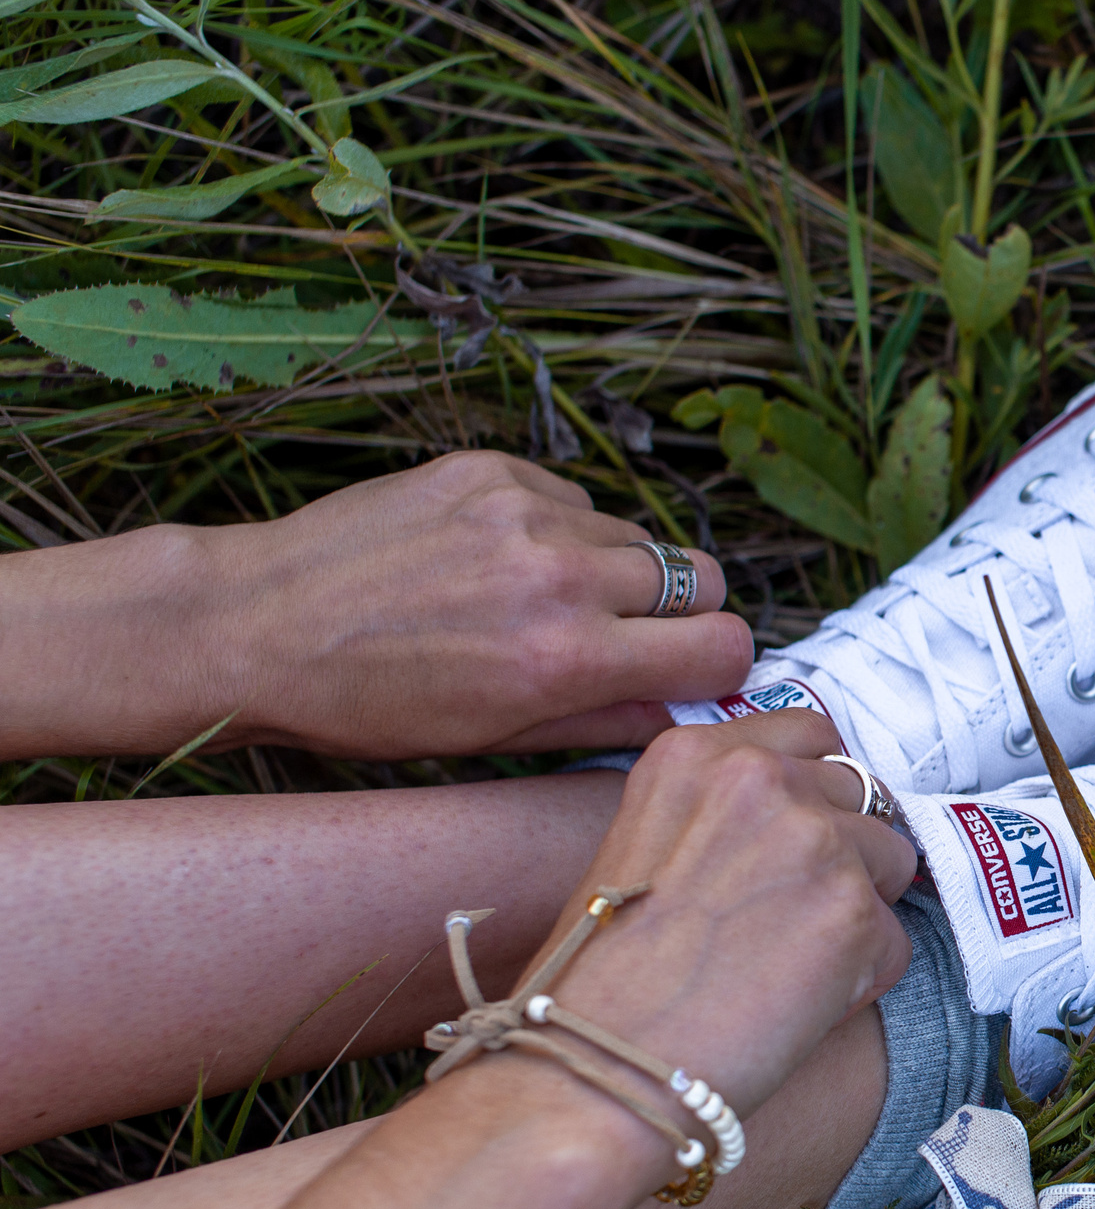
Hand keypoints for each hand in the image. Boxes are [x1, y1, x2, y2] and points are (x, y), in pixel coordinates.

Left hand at [0, 452, 750, 761]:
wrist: (259, 624)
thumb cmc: (369, 703)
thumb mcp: (495, 738)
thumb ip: (605, 719)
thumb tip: (680, 706)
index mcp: (566, 659)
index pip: (722, 646)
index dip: (715, 666)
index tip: (690, 673)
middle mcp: (559, 577)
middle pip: (698, 578)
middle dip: (680, 612)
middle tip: (629, 635)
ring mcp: (525, 512)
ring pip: (635, 537)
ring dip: (613, 570)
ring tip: (545, 598)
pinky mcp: (489, 469)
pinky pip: (571, 499)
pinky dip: (557, 529)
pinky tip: (498, 560)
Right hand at [519, 709, 916, 1114]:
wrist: (595, 1067)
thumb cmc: (604, 981)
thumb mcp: (643, 846)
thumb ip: (725, 814)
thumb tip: (812, 818)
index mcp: (696, 754)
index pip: (812, 734)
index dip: (820, 791)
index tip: (805, 835)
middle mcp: (758, 778)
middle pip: (862, 796)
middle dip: (844, 855)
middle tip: (786, 923)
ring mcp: (813, 839)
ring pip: (891, 862)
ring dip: (858, 914)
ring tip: (787, 967)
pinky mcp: (853, 911)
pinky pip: (895, 942)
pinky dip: (863, 980)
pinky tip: (796, 1006)